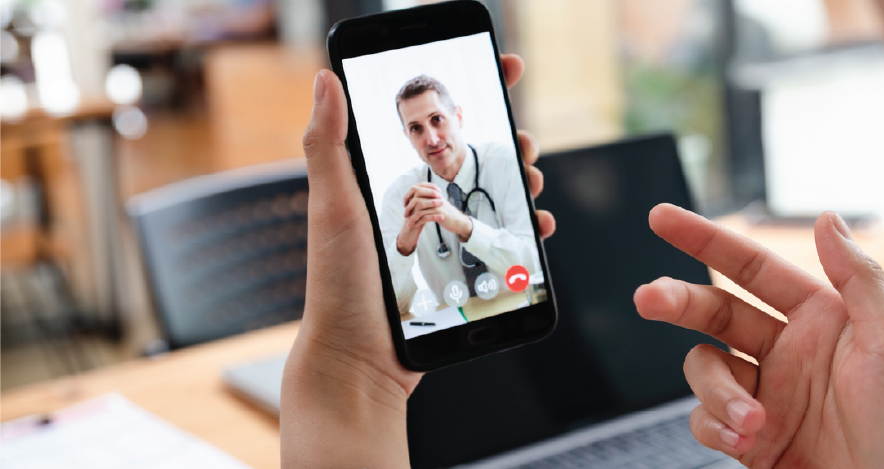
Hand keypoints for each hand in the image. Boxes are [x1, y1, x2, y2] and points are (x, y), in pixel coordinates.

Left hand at [281, 55, 551, 466]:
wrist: (360, 362)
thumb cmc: (339, 285)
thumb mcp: (332, 205)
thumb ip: (328, 143)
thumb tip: (327, 77)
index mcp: (386, 184)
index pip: (432, 125)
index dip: (469, 92)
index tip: (502, 66)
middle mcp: (416, 208)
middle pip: (473, 161)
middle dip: (506, 140)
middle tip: (521, 138)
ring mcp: (441, 243)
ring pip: (493, 200)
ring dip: (521, 182)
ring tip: (532, 180)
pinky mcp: (461, 275)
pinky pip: (503, 246)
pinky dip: (528, 233)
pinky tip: (540, 228)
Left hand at [396, 183, 473, 254]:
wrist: (458, 221)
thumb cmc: (446, 214)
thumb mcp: (437, 204)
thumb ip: (428, 200)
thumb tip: (415, 199)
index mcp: (433, 192)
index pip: (417, 189)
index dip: (408, 196)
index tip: (405, 204)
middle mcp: (434, 196)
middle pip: (416, 197)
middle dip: (408, 207)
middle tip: (405, 214)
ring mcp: (436, 204)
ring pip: (419, 207)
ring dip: (412, 216)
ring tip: (408, 223)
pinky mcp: (438, 212)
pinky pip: (424, 215)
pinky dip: (417, 221)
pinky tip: (414, 226)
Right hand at [634, 205, 883, 468]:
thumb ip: (859, 276)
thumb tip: (826, 218)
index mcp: (820, 317)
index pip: (752, 269)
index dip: (704, 240)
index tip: (662, 219)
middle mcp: (787, 350)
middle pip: (713, 311)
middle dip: (676, 301)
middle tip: (648, 299)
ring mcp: (767, 395)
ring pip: (705, 369)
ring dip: (717, 392)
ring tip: (751, 420)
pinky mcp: (751, 438)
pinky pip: (706, 420)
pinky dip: (716, 426)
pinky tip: (745, 438)